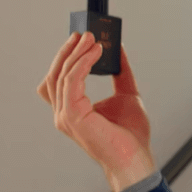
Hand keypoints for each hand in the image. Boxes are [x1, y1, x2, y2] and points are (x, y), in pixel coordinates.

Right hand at [37, 31, 155, 191]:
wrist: (135, 157)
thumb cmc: (130, 134)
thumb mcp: (127, 95)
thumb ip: (121, 74)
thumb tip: (119, 49)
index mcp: (72, 110)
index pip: (59, 80)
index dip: (65, 58)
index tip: (81, 39)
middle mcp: (63, 114)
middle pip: (56, 75)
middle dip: (69, 51)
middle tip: (85, 34)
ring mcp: (65, 116)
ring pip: (62, 75)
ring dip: (77, 53)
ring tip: (92, 39)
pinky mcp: (73, 116)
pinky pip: (72, 81)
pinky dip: (82, 63)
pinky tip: (96, 52)